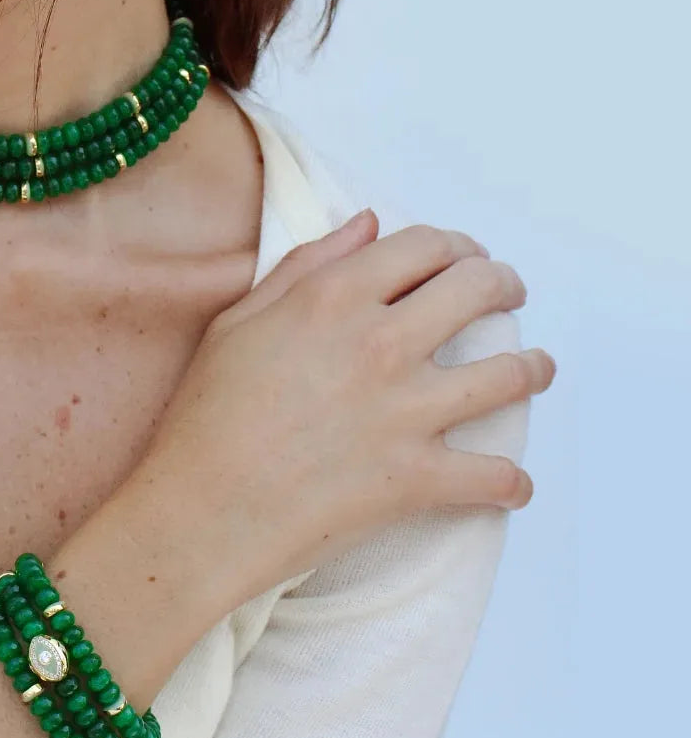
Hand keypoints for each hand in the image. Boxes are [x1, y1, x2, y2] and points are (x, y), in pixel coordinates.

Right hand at [135, 208, 555, 605]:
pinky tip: (515, 485)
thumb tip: (367, 225)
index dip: (457, 246)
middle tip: (511, 295)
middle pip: (478, 291)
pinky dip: (512, 484)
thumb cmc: (205, 417)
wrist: (199, 513)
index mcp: (336, 298)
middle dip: (505, 285)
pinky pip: (492, 478)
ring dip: (534, 369)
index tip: (466, 258)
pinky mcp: (414, 478)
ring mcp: (405, 412)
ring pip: (507, 375)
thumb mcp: (238, 322)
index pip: (425, 247)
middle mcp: (381, 343)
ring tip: (538, 369)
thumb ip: (306, 266)